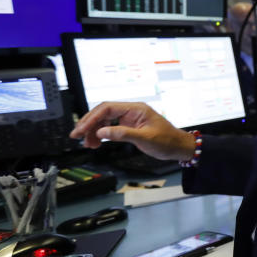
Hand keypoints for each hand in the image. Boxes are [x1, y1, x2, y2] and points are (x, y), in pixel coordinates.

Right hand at [70, 102, 195, 161]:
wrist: (179, 147)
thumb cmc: (168, 141)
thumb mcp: (145, 139)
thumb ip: (122, 134)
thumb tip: (101, 132)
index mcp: (136, 109)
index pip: (107, 109)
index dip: (92, 118)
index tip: (82, 130)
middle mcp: (131, 111)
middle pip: (103, 113)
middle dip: (89, 124)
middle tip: (77, 136)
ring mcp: (130, 118)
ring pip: (105, 120)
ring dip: (94, 131)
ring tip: (88, 144)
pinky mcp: (130, 126)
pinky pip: (111, 127)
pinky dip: (102, 134)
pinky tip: (96, 142)